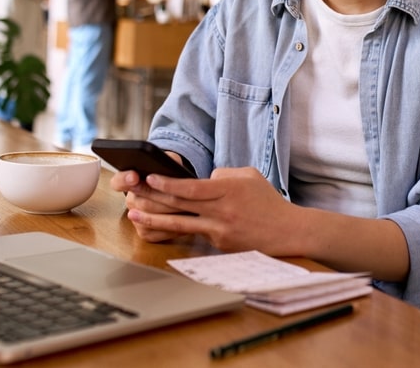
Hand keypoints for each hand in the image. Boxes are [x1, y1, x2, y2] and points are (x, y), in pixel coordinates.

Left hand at [114, 167, 298, 251]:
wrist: (287, 232)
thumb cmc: (268, 201)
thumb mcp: (249, 176)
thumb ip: (223, 175)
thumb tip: (202, 179)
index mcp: (228, 190)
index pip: (191, 187)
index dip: (167, 184)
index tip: (149, 177)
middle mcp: (221, 212)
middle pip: (180, 204)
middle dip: (153, 197)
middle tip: (132, 191)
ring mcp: (219, 231)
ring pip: (180, 224)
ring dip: (154, 218)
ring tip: (134, 213)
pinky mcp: (219, 245)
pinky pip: (195, 234)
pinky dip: (177, 228)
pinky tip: (160, 225)